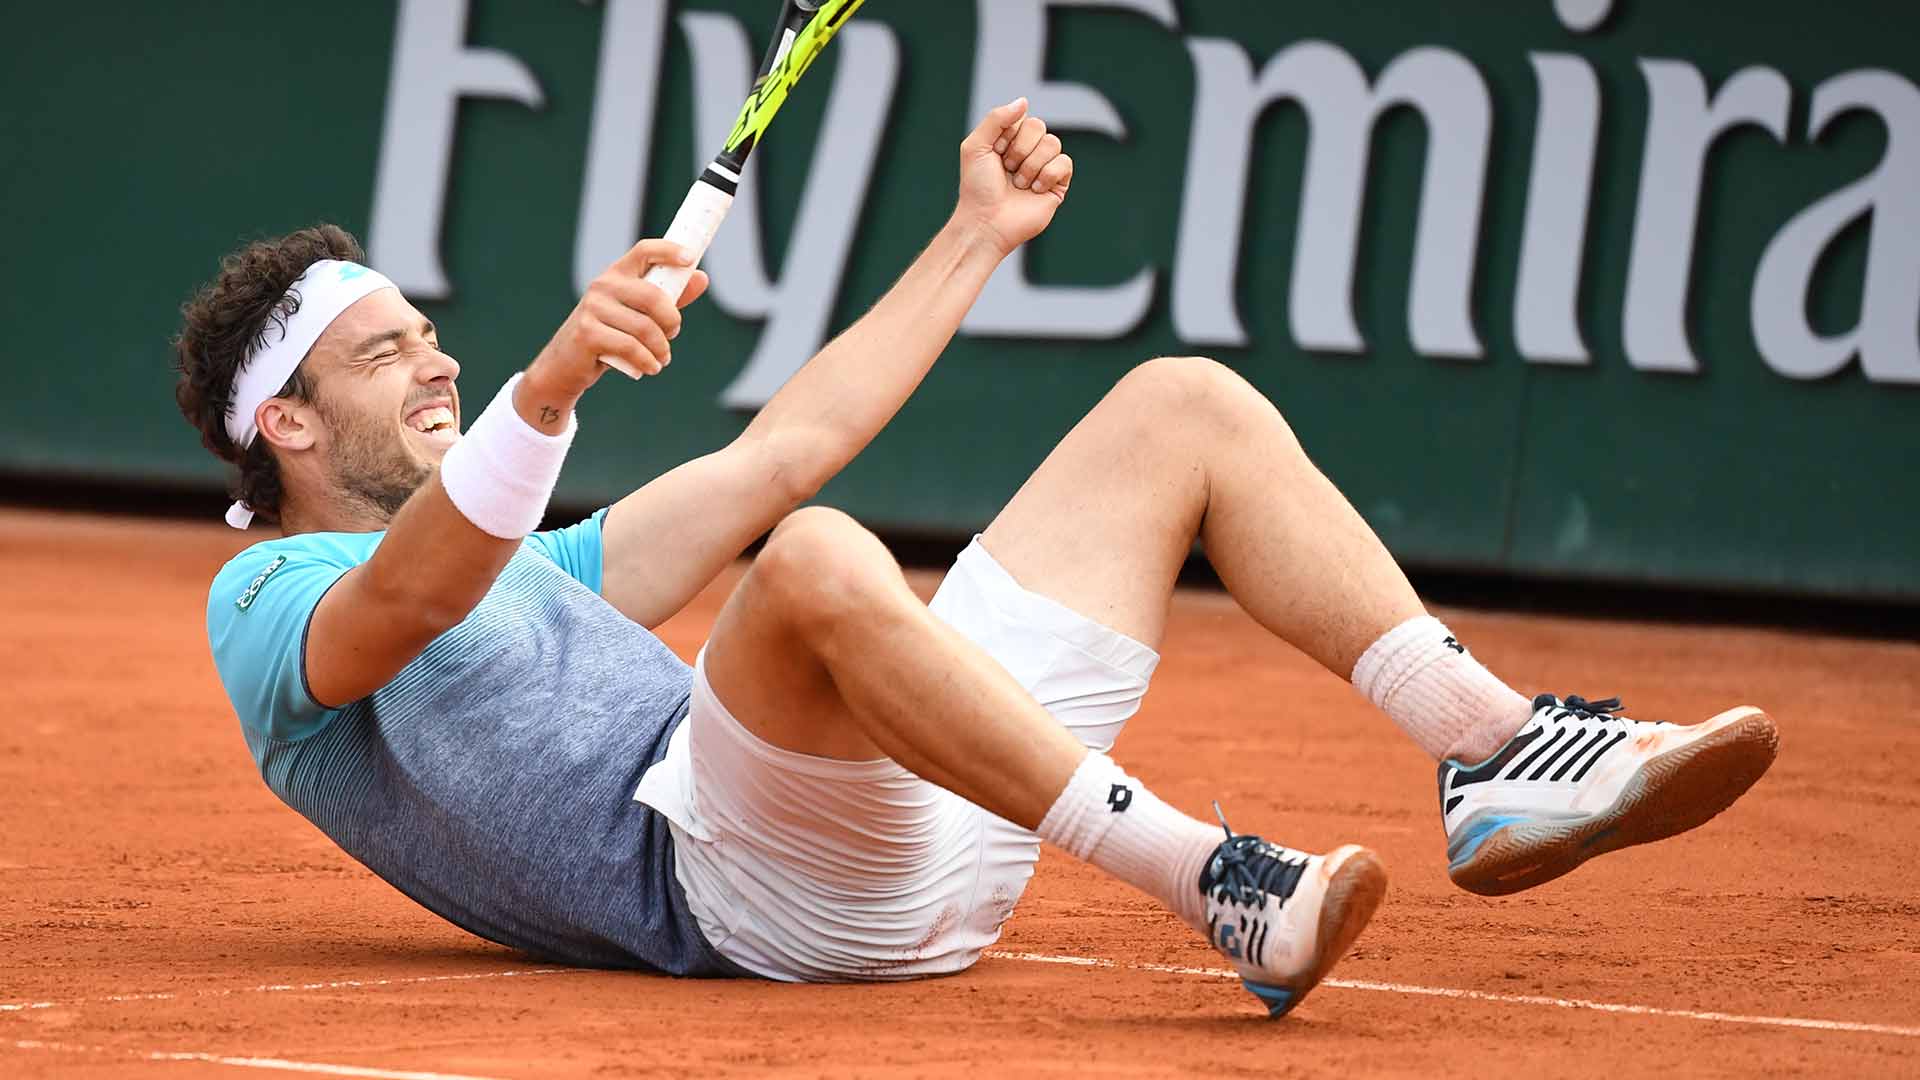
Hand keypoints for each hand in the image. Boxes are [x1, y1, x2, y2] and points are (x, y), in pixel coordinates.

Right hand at [529, 239, 710, 393]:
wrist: (566, 363)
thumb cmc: (608, 334)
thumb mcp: (638, 313)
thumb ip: (669, 297)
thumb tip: (701, 278)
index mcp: (617, 274)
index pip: (644, 251)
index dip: (669, 251)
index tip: (690, 259)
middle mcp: (603, 285)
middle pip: (653, 296)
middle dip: (671, 321)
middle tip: (672, 335)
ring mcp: (592, 307)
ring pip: (645, 328)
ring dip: (661, 349)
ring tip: (661, 358)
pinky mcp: (587, 332)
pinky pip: (630, 347)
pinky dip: (647, 361)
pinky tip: (650, 367)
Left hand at [955, 98, 1073, 256]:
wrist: (986, 222)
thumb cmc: (977, 187)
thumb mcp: (975, 145)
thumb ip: (997, 118)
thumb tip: (1025, 101)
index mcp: (1010, 139)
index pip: (1022, 118)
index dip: (1008, 136)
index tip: (995, 155)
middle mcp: (1029, 151)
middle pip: (1039, 127)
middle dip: (1020, 150)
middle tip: (1007, 170)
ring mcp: (1044, 167)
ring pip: (1053, 143)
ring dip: (1031, 166)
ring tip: (1019, 184)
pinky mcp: (1058, 184)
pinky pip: (1065, 163)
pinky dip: (1047, 176)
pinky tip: (1034, 191)